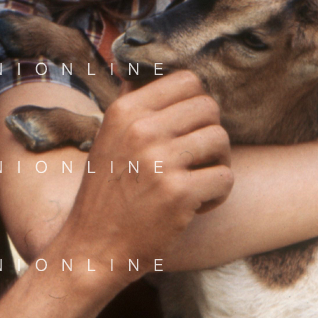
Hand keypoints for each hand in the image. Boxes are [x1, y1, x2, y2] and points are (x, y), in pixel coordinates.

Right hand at [55, 70, 232, 288]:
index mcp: (125, 111)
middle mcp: (142, 130)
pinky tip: (195, 205)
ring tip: (196, 181)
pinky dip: (217, 194)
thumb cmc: (105, 193)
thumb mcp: (107, 138)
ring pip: (221, 141)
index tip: (188, 129)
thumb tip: (148, 70)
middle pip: (209, 107)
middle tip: (195, 159)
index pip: (187, 81)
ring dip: (217, 163)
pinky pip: (225, 178)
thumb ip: (132, 105)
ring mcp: (161, 161)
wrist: (92, 248)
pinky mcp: (179, 193)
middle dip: (209, 134)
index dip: (196, 105)